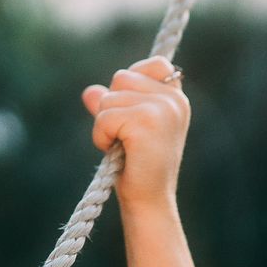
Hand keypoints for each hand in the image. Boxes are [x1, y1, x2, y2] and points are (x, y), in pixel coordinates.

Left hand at [80, 56, 188, 207]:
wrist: (149, 201)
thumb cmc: (138, 167)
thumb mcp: (125, 129)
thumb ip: (112, 106)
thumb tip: (89, 92)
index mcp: (176, 98)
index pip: (155, 64)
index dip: (133, 80)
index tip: (130, 109)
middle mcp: (174, 100)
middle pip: (121, 78)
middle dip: (111, 106)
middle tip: (124, 137)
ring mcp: (162, 109)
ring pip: (109, 98)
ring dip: (104, 125)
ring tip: (122, 146)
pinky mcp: (145, 122)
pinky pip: (104, 117)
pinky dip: (101, 136)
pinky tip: (117, 152)